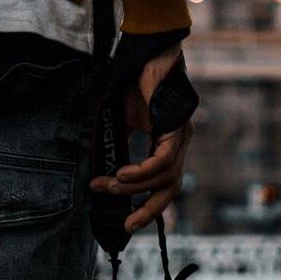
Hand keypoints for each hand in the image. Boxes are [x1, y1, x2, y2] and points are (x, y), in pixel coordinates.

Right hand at [89, 43, 194, 232]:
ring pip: (164, 177)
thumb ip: (117, 144)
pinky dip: (142, 172)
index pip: (165, 182)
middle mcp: (180, 142)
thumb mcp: (123, 120)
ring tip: (109, 186)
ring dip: (133, 187)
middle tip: (127, 225)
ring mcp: (182, 135)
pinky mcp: (177, 127)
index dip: (149, 204)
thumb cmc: (136, 83)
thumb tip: (98, 170)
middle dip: (150, 210)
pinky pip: (161, 160)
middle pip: (171, 188)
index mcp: (170, 142)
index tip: (128, 220)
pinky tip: (122, 174)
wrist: (148, 54)